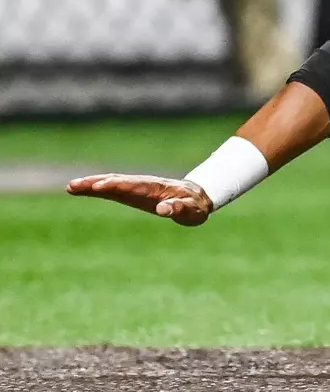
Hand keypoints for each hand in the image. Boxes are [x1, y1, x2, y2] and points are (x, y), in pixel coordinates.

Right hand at [65, 174, 213, 225]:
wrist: (197, 196)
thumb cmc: (194, 205)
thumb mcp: (191, 210)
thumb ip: (179, 208)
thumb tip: (164, 209)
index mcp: (155, 189)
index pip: (132, 186)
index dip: (116, 186)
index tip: (100, 187)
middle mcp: (142, 185)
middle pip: (116, 182)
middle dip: (96, 183)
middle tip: (75, 185)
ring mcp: (136, 188)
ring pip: (111, 183)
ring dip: (92, 184)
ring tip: (71, 187)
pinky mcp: (132, 193)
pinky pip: (112, 189)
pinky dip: (97, 188)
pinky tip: (82, 190)